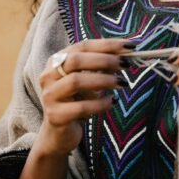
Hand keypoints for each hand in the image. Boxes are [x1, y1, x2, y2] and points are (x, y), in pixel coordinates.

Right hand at [34, 39, 128, 156]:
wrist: (60, 133)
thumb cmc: (78, 101)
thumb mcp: (89, 79)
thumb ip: (102, 65)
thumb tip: (127, 52)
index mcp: (56, 61)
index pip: (83, 46)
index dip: (107, 45)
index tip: (130, 46)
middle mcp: (48, 75)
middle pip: (76, 60)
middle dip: (104, 60)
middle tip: (125, 64)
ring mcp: (49, 96)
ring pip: (75, 81)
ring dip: (103, 80)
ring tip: (121, 83)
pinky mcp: (55, 116)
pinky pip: (81, 107)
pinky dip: (100, 104)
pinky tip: (112, 101)